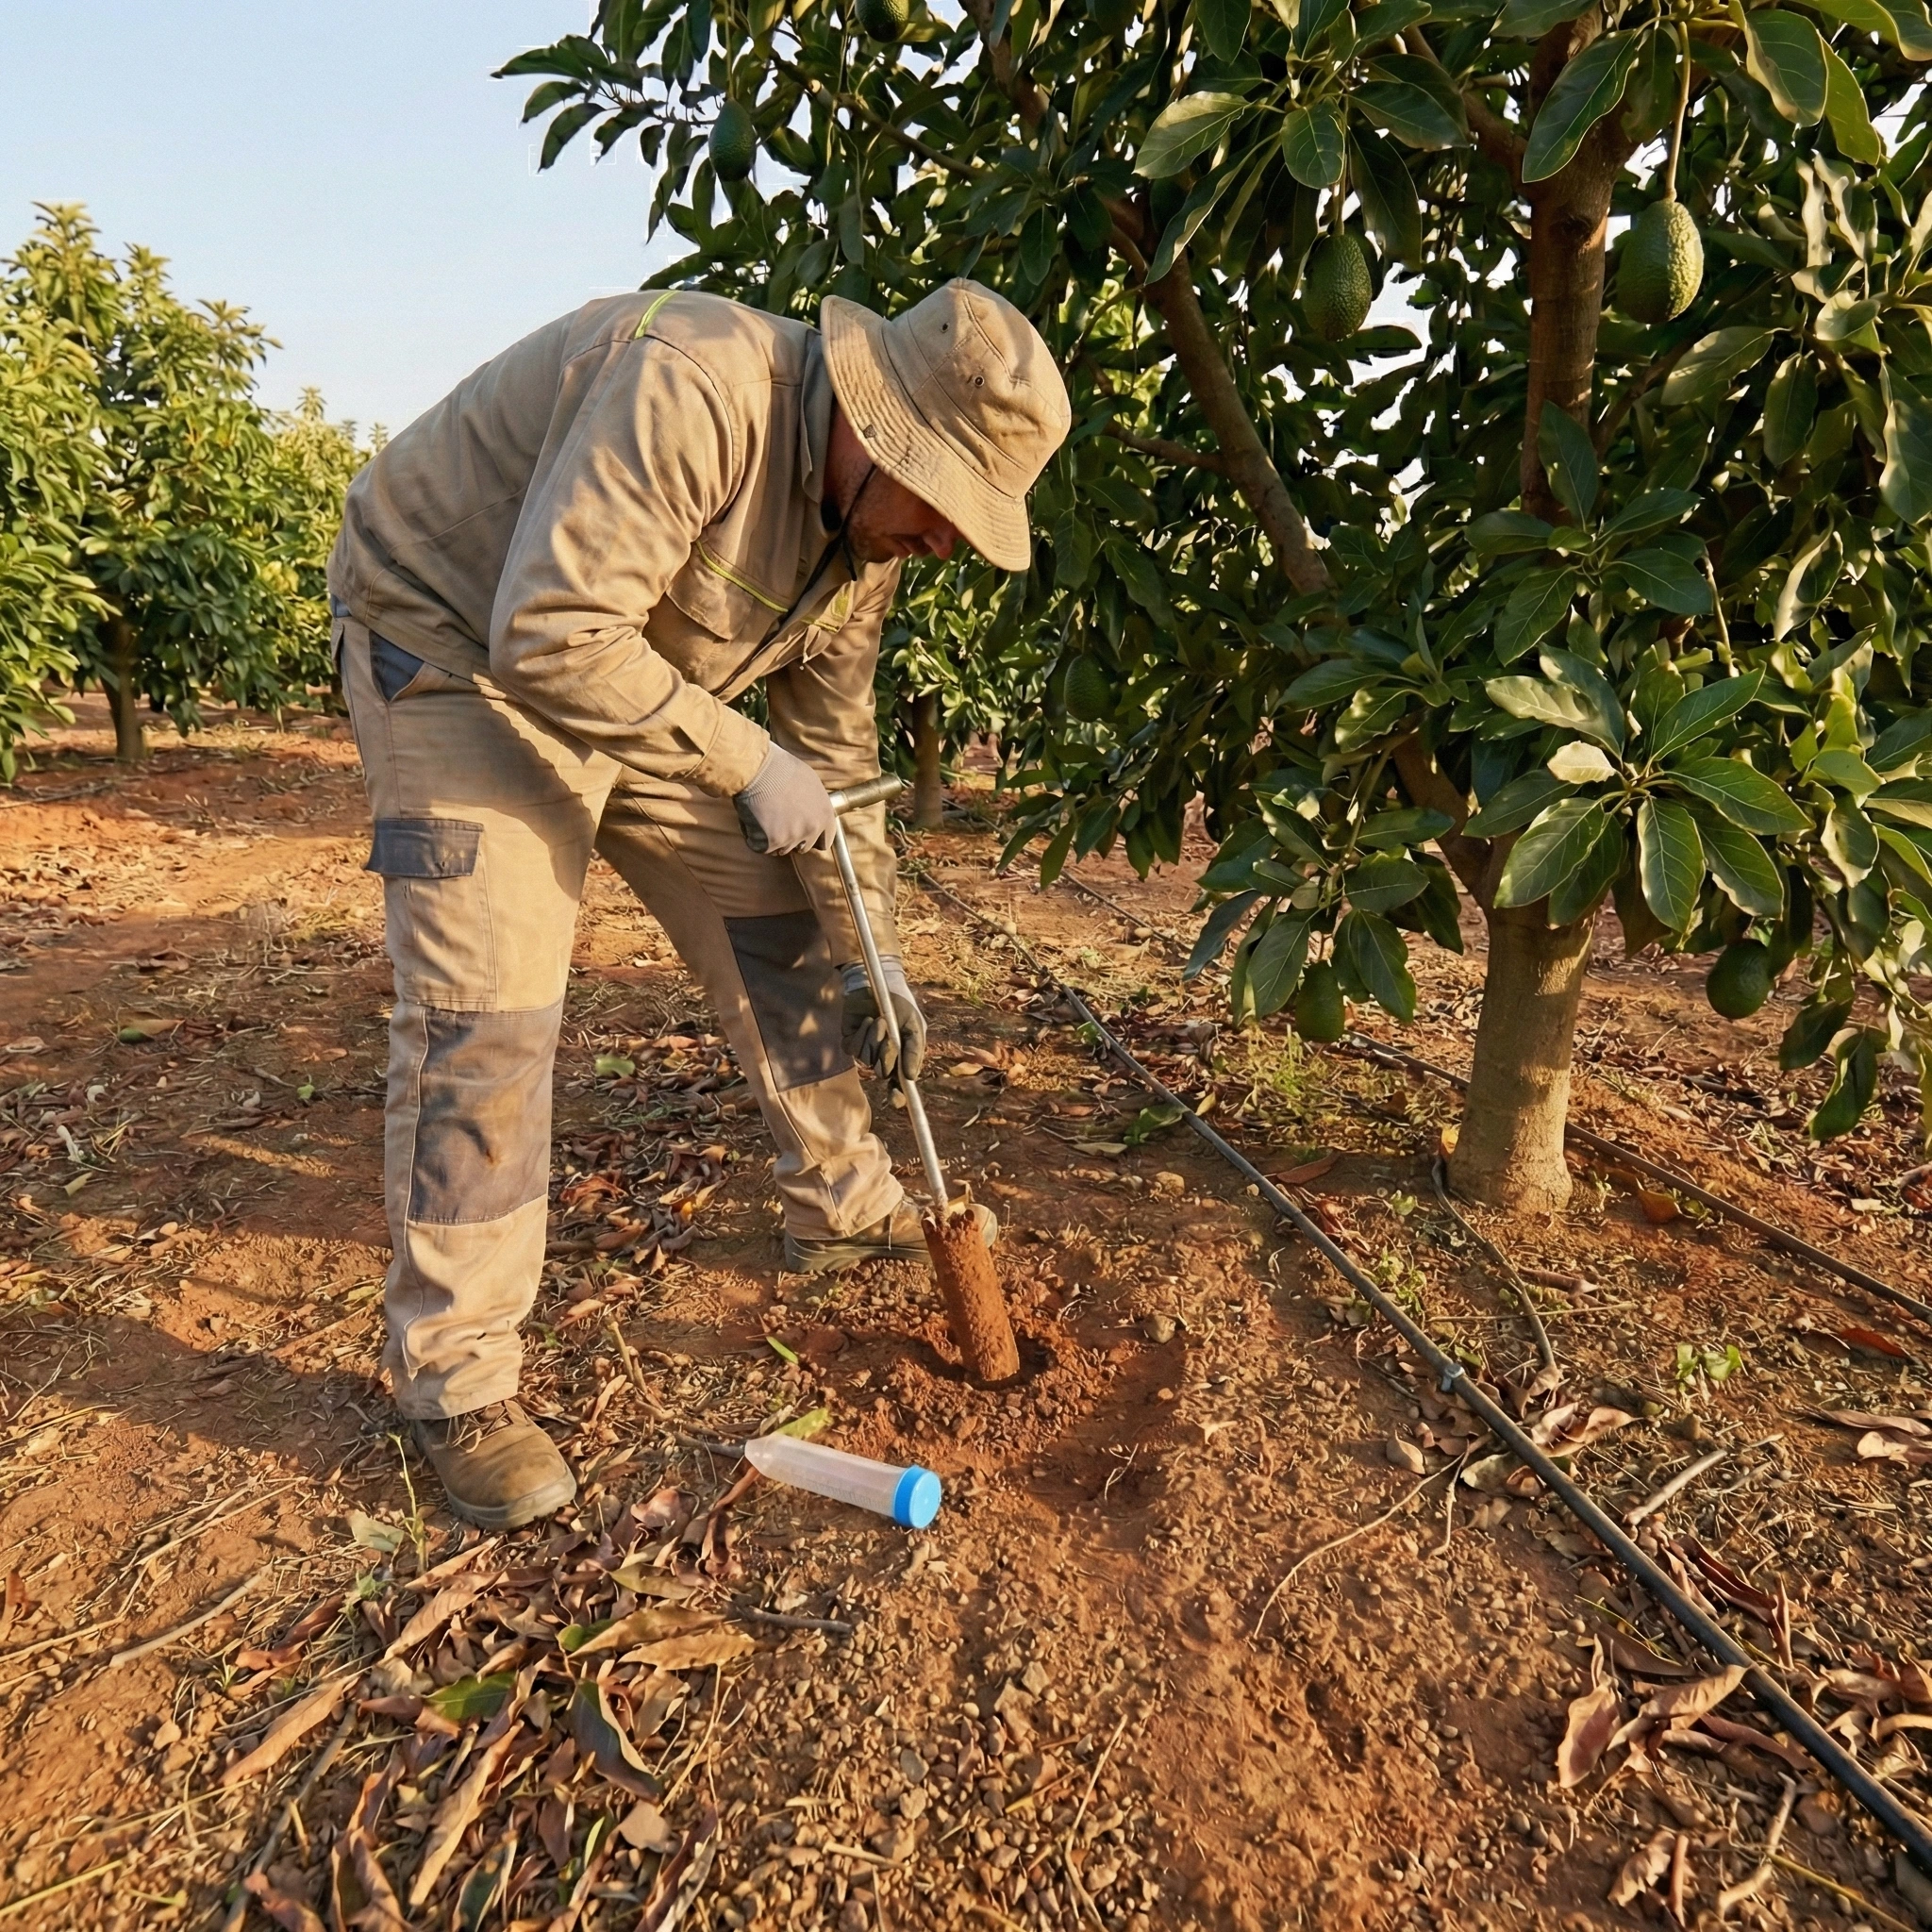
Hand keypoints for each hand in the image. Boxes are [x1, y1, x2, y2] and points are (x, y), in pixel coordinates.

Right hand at [733, 743, 833, 855]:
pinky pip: (760, 846)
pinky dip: (753, 836)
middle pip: (803, 847)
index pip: (825, 840)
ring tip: (763, 815)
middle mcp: (812, 829)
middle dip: (791, 839)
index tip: (802, 833)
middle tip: (777, 821)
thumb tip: (810, 812)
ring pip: (781, 849)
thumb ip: (814, 805)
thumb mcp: (810, 783)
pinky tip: (751, 818)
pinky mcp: (771, 842)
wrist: (758, 769)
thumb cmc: (781, 769)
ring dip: (771, 838)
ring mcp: (792, 837)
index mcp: (825, 815)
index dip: (812, 838)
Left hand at [840, 957, 925, 1082]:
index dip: (897, 1094)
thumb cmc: (900, 1006)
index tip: (897, 1100)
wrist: (879, 986)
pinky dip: (862, 1032)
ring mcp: (865, 1051)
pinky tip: (866, 1020)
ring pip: (867, 1059)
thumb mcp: (914, 1026)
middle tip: (891, 1037)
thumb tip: (911, 1077)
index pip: (898, 1084)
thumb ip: (914, 1051)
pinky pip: (854, 1048)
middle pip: (882, 1072)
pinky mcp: (850, 1041)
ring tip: (879, 1020)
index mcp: (900, 1058)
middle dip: (887, 1055)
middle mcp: (881, 1058)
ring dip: (874, 1037)